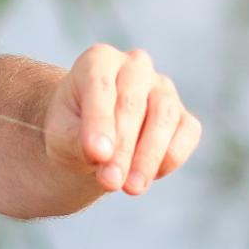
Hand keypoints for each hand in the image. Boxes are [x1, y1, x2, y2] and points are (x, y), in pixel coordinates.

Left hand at [45, 44, 202, 194]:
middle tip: (109, 182)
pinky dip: (170, 158)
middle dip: (122, 148)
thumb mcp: (61, 135)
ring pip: (164, 117)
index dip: (100, 122)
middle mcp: (135, 66)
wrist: (92, 143)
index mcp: (99, 61)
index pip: (101, 87)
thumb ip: (79, 140)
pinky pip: (187, 133)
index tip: (97, 155)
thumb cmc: (71, 131)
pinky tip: (146, 177)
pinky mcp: (183, 115)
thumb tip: (103, 155)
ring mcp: (163, 88)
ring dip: (148, 156)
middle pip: (133, 105)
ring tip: (131, 188)